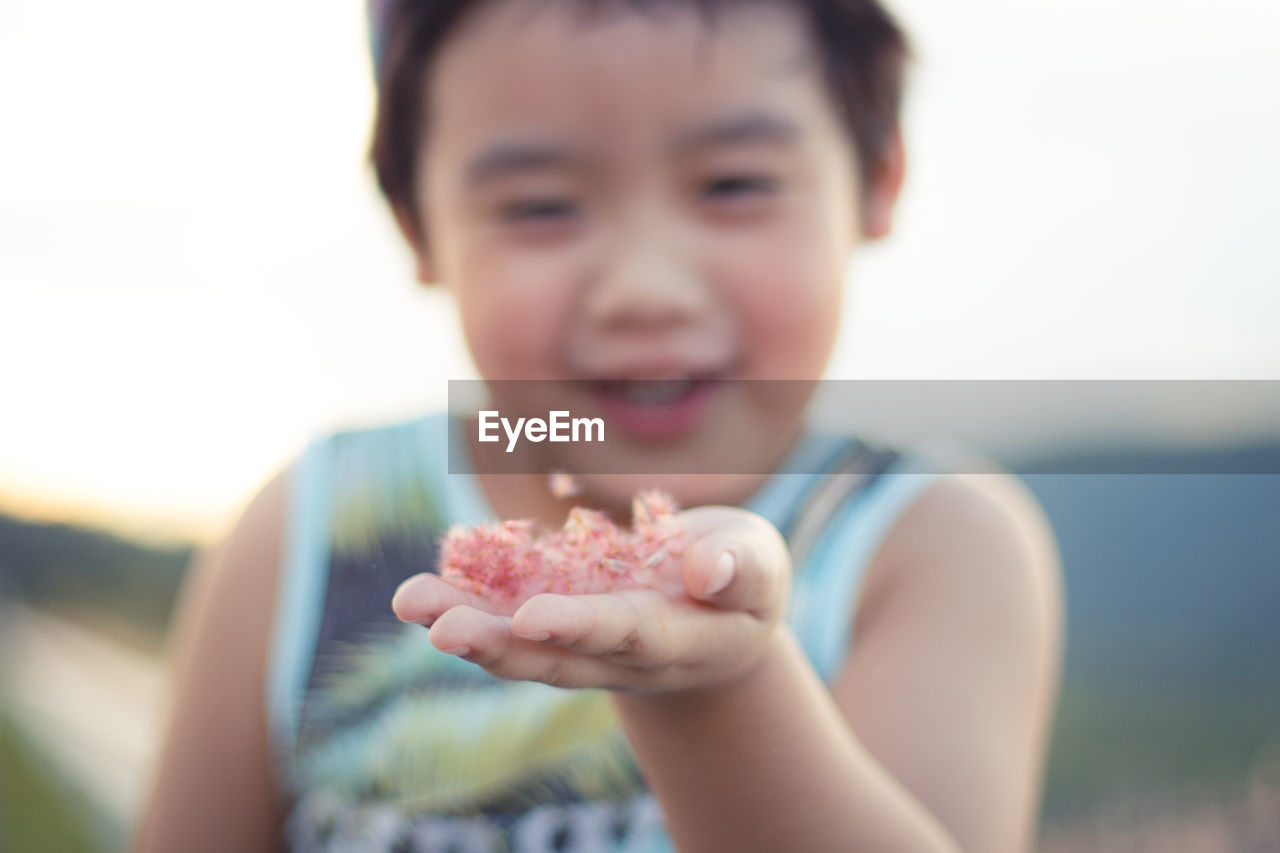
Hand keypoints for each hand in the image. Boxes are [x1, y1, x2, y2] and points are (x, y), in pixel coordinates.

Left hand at [392, 506, 790, 693]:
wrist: (718, 611)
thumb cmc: (745, 582)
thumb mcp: (762, 567)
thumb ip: (740, 569)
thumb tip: (702, 568)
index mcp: (679, 642)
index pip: (626, 634)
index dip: (581, 626)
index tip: (532, 616)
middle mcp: (621, 655)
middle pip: (556, 658)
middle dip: (499, 645)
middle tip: (441, 628)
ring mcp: (584, 643)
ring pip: (521, 645)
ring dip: (466, 627)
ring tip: (408, 602)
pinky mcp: (559, 621)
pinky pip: (509, 616)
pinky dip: (468, 601)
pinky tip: (424, 585)